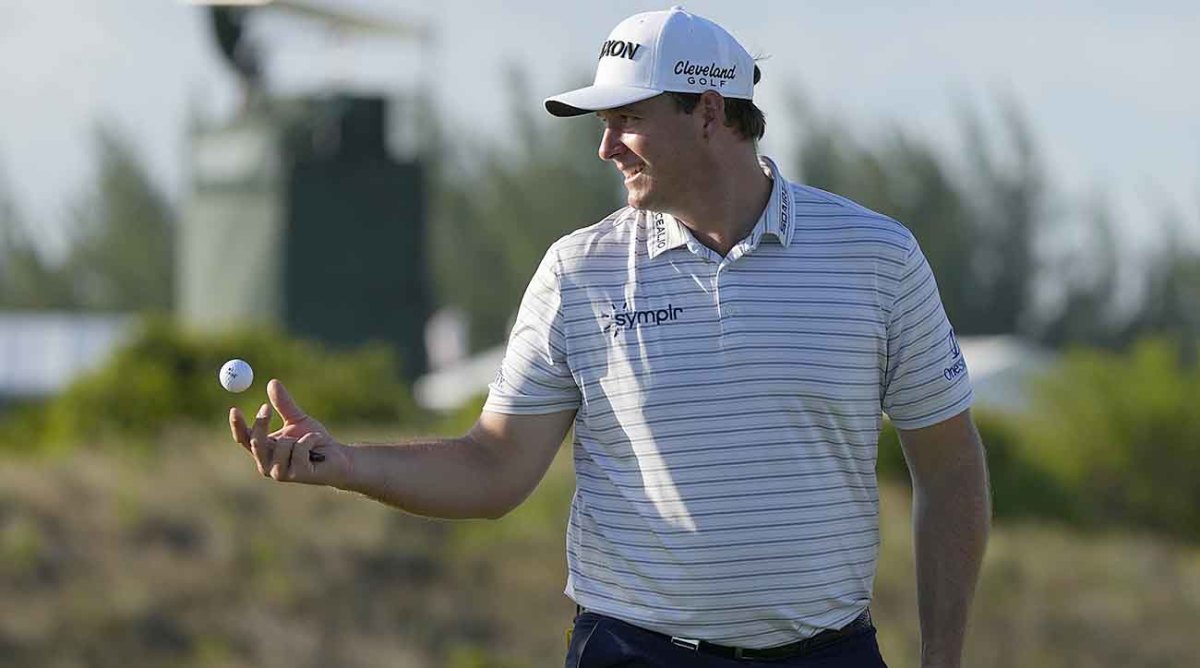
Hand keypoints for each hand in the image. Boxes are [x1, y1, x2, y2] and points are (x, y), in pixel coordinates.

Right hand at [229, 380, 351, 487]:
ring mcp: (280, 472)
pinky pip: (299, 448)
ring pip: (280, 446)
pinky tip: (318, 445)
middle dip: (260, 425)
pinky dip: (310, 439)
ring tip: (309, 440)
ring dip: (296, 437)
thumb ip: (283, 404)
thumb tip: (272, 382)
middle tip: (266, 407)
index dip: (237, 425)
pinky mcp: (297, 474)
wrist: (338, 457)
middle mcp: (267, 464)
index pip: (243, 438)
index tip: (234, 408)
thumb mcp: (297, 419)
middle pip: (255, 443)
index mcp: (263, 450)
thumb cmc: (314, 440)